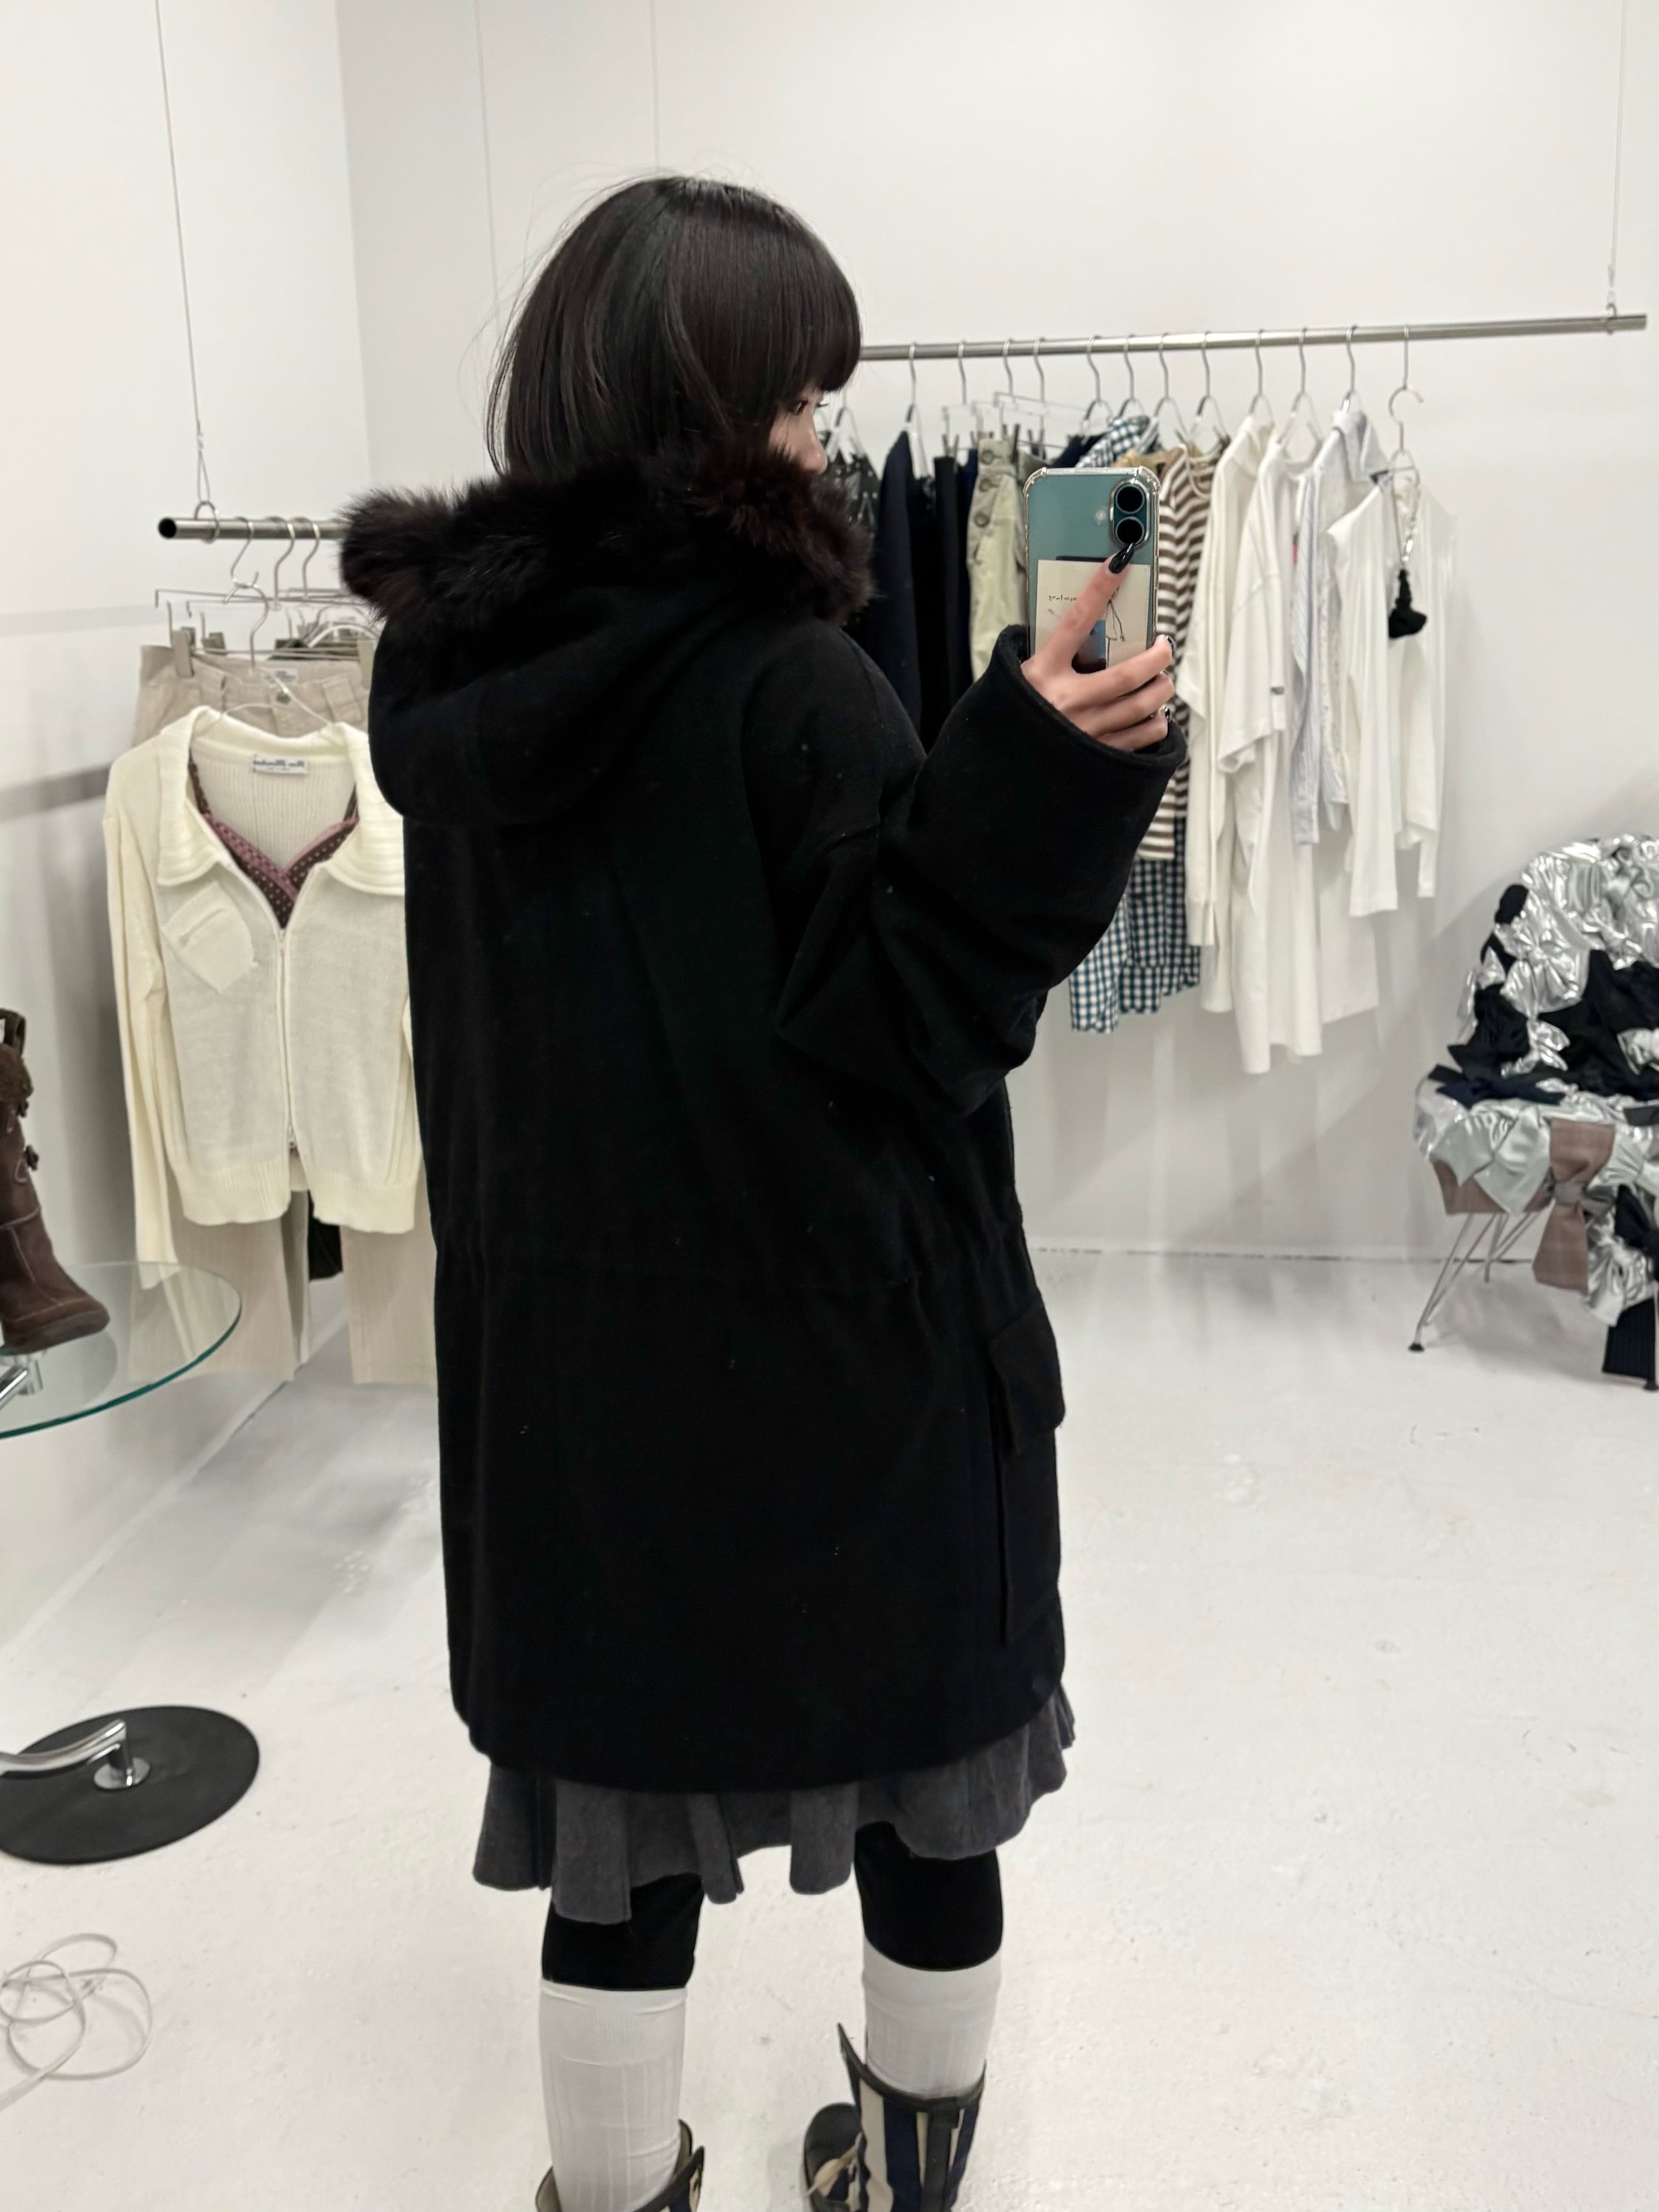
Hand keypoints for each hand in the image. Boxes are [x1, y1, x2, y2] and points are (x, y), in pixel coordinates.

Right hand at [1020, 557, 1175, 750]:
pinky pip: (1142, 737)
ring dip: (1161, 688)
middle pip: (1129, 673)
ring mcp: (1086, 731)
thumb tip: (1076, 628)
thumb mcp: (1017, 679)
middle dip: (1157, 656)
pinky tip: (1154, 716)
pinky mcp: (1098, 757)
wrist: (998, 770)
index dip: (1099, 590)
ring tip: (1161, 680)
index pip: (1076, 622)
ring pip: (1143, 705)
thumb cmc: (1012, 716)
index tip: (1120, 564)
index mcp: (1042, 674)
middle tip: (1164, 646)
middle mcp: (1068, 702)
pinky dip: (1155, 723)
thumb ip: (1045, 655)